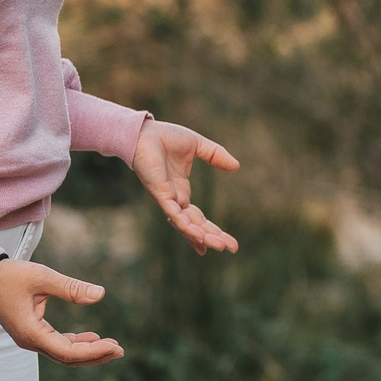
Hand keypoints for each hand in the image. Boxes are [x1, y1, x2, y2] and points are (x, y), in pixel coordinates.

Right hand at [0, 259, 123, 365]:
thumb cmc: (10, 275)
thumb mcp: (43, 277)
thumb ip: (71, 288)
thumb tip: (100, 294)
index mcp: (31, 333)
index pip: (67, 352)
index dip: (93, 352)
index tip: (114, 346)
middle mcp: (29, 341)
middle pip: (67, 358)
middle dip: (95, 356)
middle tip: (120, 350)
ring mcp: (29, 339)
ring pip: (62, 354)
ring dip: (87, 352)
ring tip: (112, 346)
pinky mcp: (30, 333)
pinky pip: (56, 345)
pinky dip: (75, 344)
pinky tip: (92, 338)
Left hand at [130, 119, 240, 253]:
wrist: (144, 132)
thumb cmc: (165, 137)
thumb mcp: (198, 146)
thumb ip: (216, 156)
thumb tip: (236, 166)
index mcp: (181, 191)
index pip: (197, 217)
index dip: (210, 230)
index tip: (225, 242)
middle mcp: (174, 199)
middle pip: (195, 226)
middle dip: (213, 238)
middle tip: (232, 249)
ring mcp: (166, 199)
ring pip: (185, 225)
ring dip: (201, 237)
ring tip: (219, 246)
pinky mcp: (160, 194)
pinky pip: (174, 214)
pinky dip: (186, 227)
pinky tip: (199, 236)